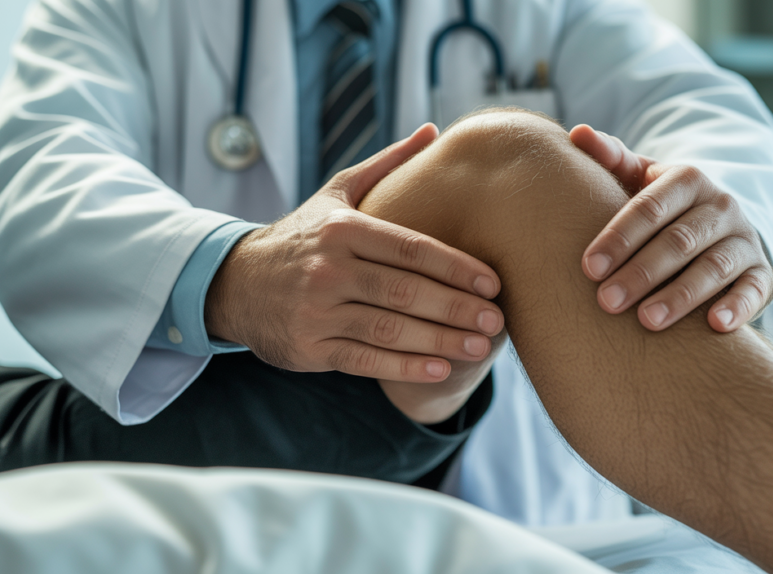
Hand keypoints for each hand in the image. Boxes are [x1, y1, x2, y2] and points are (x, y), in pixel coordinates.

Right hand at [206, 123, 504, 382]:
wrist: (236, 282)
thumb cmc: (303, 236)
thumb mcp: (336, 194)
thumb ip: (386, 165)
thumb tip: (434, 131)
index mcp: (343, 229)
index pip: (410, 248)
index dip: (456, 267)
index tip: (494, 282)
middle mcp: (328, 268)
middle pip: (405, 291)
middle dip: (456, 308)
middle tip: (496, 320)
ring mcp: (317, 311)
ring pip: (389, 329)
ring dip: (439, 341)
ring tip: (479, 347)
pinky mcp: (308, 348)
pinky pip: (365, 361)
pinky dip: (404, 368)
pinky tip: (440, 369)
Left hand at [570, 124, 772, 332]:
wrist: (715, 226)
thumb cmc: (661, 207)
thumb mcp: (638, 177)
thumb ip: (609, 156)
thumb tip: (577, 133)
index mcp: (688, 179)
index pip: (650, 207)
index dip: (619, 237)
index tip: (589, 267)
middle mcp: (721, 206)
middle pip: (679, 240)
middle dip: (641, 272)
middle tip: (607, 302)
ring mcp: (744, 240)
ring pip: (713, 267)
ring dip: (681, 295)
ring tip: (647, 321)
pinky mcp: (761, 274)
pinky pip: (754, 290)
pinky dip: (738, 307)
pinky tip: (715, 325)